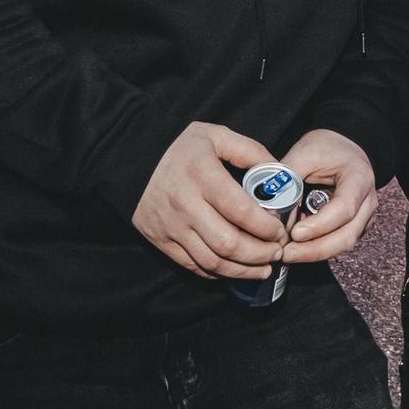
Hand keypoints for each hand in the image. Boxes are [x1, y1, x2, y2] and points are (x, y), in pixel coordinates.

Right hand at [132, 122, 287, 279]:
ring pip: (212, 261)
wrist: (128, 160)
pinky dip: (217, 273)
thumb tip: (279, 174)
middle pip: (228, 244)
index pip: (241, 212)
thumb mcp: (216, 136)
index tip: (280, 231)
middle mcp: (186, 205)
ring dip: (242, 270)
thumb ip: (251, 151)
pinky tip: (235, 270)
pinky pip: (193, 265)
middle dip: (260, 254)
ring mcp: (172, 227)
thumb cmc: (180, 148)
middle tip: (278, 252)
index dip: (266, 228)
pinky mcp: (161, 241)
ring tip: (264, 268)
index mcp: (203, 176)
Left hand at [281, 129, 379, 262]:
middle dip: (315, 250)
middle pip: (347, 235)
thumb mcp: (304, 153)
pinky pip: (338, 243)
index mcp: (359, 179)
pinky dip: (317, 248)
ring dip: (315, 253)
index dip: (320, 225)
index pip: (344, 209)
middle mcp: (367, 202)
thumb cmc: (325, 148)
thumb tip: (264, 208)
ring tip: (288, 253)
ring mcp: (364, 217)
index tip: (295, 233)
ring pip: (344, 244)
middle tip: (286, 254)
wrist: (343, 147)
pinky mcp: (354, 226)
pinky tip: (297, 246)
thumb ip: (287, 179)